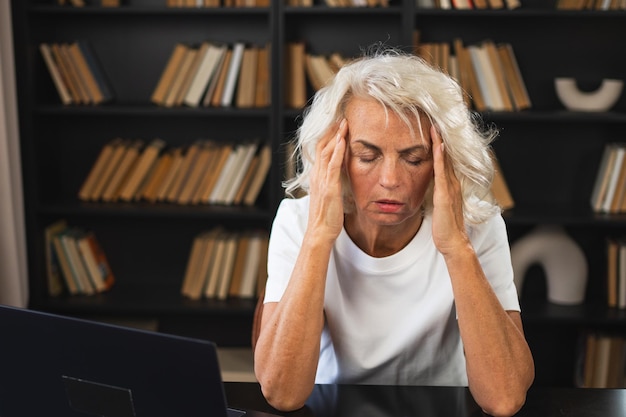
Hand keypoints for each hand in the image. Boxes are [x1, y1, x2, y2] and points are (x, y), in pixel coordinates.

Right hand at [307, 119, 347, 241]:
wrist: (320, 232)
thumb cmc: (326, 217)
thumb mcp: (328, 195)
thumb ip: (331, 183)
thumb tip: (339, 176)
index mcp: (317, 176)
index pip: (321, 150)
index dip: (328, 136)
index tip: (338, 123)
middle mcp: (317, 175)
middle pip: (322, 146)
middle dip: (331, 130)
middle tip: (341, 116)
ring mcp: (322, 180)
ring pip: (326, 152)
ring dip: (335, 136)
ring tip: (344, 122)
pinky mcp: (329, 187)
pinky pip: (332, 165)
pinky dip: (337, 151)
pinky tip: (342, 141)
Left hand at [430, 124, 469, 254]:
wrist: (453, 242)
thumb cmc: (445, 226)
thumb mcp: (440, 205)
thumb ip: (438, 193)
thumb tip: (431, 186)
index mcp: (450, 185)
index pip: (445, 160)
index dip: (441, 144)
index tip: (434, 129)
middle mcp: (453, 183)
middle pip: (447, 155)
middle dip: (442, 138)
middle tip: (436, 119)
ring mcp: (450, 188)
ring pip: (445, 160)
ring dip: (441, 142)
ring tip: (436, 125)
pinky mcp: (445, 195)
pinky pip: (442, 172)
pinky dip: (440, 157)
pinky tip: (437, 145)